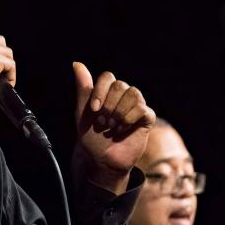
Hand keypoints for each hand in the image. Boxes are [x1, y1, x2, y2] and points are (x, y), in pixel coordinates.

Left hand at [73, 62, 154, 189]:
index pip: (107, 77)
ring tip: (112, 127)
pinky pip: (142, 109)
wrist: (103, 160)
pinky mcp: (147, 117)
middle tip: (102, 122)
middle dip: (108, 106)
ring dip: (118, 114)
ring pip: (133, 94)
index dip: (100, 91)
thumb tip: (76, 64)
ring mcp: (137, 105)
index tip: (94, 110)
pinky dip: (128, 120)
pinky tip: (121, 130)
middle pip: (120, 85)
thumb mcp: (82, 113)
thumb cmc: (92, 137)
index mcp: (108, 92)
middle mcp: (124, 95)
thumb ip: (83, 89)